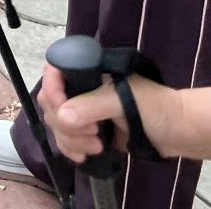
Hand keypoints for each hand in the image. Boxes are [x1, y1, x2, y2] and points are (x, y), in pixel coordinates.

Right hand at [40, 67, 185, 163]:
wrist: (178, 132)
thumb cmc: (155, 108)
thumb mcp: (123, 101)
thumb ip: (92, 106)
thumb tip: (62, 116)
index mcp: (87, 71)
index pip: (53, 71)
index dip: (52, 90)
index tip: (64, 111)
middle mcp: (80, 88)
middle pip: (50, 101)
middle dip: (65, 123)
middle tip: (92, 133)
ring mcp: (83, 111)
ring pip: (56, 123)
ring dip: (70, 139)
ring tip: (96, 147)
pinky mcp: (88, 132)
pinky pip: (65, 139)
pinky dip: (70, 149)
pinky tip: (84, 156)